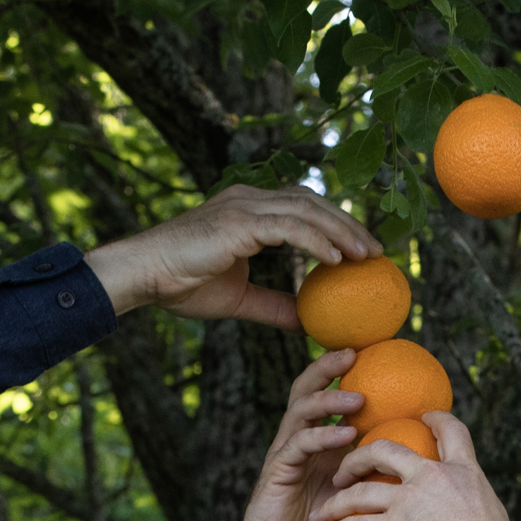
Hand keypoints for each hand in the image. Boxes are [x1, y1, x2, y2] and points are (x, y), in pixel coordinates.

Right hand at [86, 186, 379, 326]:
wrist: (144, 277)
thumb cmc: (181, 285)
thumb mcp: (238, 298)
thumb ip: (274, 305)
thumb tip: (307, 322)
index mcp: (248, 209)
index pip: (302, 207)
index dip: (334, 223)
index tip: (361, 249)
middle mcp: (249, 198)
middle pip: (312, 201)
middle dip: (348, 222)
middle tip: (377, 251)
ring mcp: (244, 205)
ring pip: (307, 210)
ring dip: (341, 231)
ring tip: (366, 255)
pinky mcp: (239, 221)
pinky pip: (289, 228)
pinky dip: (317, 242)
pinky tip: (337, 260)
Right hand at [195, 355, 367, 520]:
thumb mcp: (355, 498)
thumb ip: (376, 475)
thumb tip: (425, 463)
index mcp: (318, 443)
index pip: (328, 396)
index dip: (342, 373)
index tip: (372, 353)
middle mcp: (300, 441)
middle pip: (308, 391)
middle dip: (328, 368)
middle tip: (354, 353)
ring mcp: (286, 454)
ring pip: (301, 411)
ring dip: (330, 400)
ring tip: (357, 397)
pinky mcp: (278, 472)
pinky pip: (299, 445)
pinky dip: (323, 436)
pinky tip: (345, 434)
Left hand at [303, 409, 509, 520]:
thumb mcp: (495, 516)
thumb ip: (475, 510)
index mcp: (462, 470)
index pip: (451, 431)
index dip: (435, 420)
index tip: (424, 417)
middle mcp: (430, 476)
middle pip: (384, 450)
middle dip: (358, 457)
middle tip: (345, 471)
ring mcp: (408, 500)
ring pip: (359, 491)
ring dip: (335, 502)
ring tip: (320, 514)